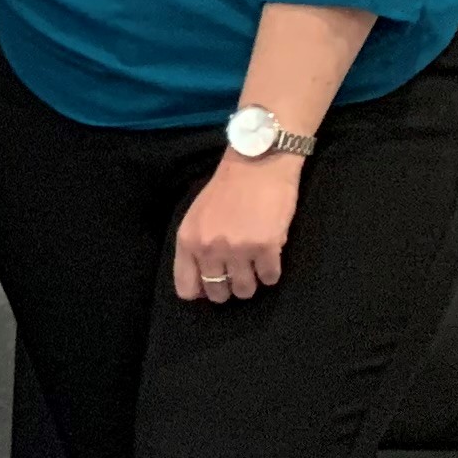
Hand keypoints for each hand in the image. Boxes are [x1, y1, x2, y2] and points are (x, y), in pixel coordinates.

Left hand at [175, 152, 300, 301]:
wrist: (257, 164)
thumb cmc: (227, 189)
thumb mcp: (197, 216)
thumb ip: (195, 248)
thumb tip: (200, 285)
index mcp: (188, 240)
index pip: (186, 287)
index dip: (200, 291)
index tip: (212, 286)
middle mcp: (209, 248)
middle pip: (218, 294)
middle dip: (229, 288)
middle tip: (238, 273)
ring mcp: (238, 250)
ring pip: (245, 290)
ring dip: (252, 282)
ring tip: (254, 264)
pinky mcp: (266, 247)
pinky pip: (270, 278)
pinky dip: (271, 272)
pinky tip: (270, 256)